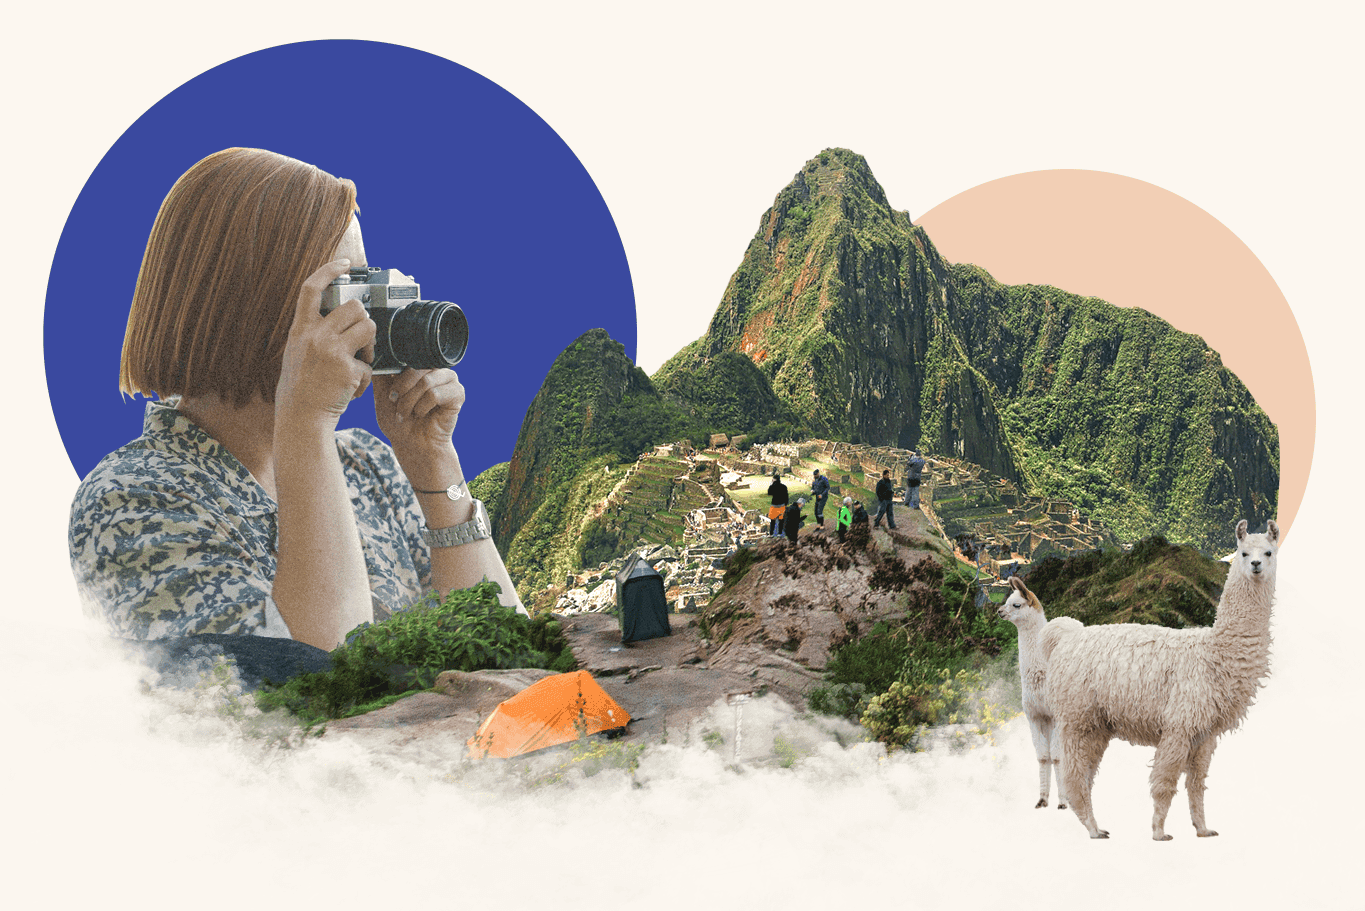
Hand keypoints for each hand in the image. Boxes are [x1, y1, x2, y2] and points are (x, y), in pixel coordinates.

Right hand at [275, 259, 375, 428]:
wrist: (301, 417)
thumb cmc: (302, 388)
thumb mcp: (298, 353)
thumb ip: (314, 334)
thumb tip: (340, 318)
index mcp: (300, 329)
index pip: (311, 288)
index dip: (328, 270)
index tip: (344, 264)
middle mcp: (314, 335)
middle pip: (353, 306)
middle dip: (364, 320)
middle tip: (361, 339)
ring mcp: (331, 350)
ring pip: (368, 327)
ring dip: (370, 346)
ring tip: (360, 362)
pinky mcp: (347, 367)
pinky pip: (369, 364)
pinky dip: (365, 379)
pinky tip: (352, 389)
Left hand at [373, 367, 465, 454]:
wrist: (412, 445)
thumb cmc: (398, 421)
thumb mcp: (382, 395)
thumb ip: (381, 375)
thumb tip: (379, 357)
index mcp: (420, 366)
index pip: (408, 358)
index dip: (397, 378)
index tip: (391, 396)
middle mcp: (436, 369)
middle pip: (417, 368)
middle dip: (403, 392)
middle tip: (399, 408)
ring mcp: (449, 380)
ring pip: (426, 382)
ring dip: (411, 402)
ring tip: (409, 414)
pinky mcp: (458, 394)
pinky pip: (436, 394)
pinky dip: (423, 407)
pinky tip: (422, 415)